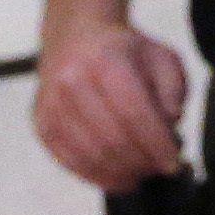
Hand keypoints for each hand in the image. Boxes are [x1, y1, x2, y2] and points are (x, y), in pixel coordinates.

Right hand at [31, 18, 193, 189]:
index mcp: (107, 61)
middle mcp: (73, 80)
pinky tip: (115, 177)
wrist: (76, 36)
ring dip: (120, 173)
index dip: (156, 145)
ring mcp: (52, 103)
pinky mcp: (41, 122)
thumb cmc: (123, 51)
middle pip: (113, 138)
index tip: (173, 162)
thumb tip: (169, 128)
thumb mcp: (161, 58)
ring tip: (139, 174)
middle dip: (141, 162)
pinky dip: (95, 175)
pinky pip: (69, 160)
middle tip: (157, 169)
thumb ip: (173, 92)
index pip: (135, 114)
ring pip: (91, 154)